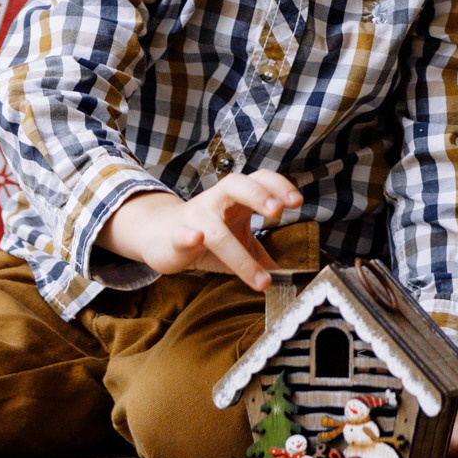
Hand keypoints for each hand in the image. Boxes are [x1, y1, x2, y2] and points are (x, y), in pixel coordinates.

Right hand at [98, 173, 302, 289]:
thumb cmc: (205, 236)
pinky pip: (181, 234)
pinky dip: (188, 236)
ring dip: (238, 253)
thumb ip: (262, 254)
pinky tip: (196, 238)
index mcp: (236, 197)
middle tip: (277, 211)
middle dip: (258, 195)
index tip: (298, 201)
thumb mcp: (239, 242)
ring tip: (260, 277)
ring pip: (215, 227)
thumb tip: (289, 274)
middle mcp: (217, 201)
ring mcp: (196, 217)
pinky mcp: (176, 236)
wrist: (160, 236)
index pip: (260, 179)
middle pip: (238, 185)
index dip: (279, 185)